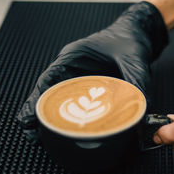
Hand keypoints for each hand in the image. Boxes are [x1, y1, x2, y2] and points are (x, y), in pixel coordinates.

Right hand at [17, 1, 167, 142]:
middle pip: (49, 93)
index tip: (30, 118)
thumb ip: (137, 81)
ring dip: (53, 119)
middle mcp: (72, 69)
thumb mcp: (134, 59)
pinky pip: (78, 104)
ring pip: (61, 101)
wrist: (139, 34)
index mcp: (74, 56)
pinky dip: (73, 118)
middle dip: (39, 115)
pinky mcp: (91, 89)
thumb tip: (143, 106)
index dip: (37, 99)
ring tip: (43, 140)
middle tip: (33, 136)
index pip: (49, 79)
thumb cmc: (130, 39)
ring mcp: (80, 79)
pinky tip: (71, 132)